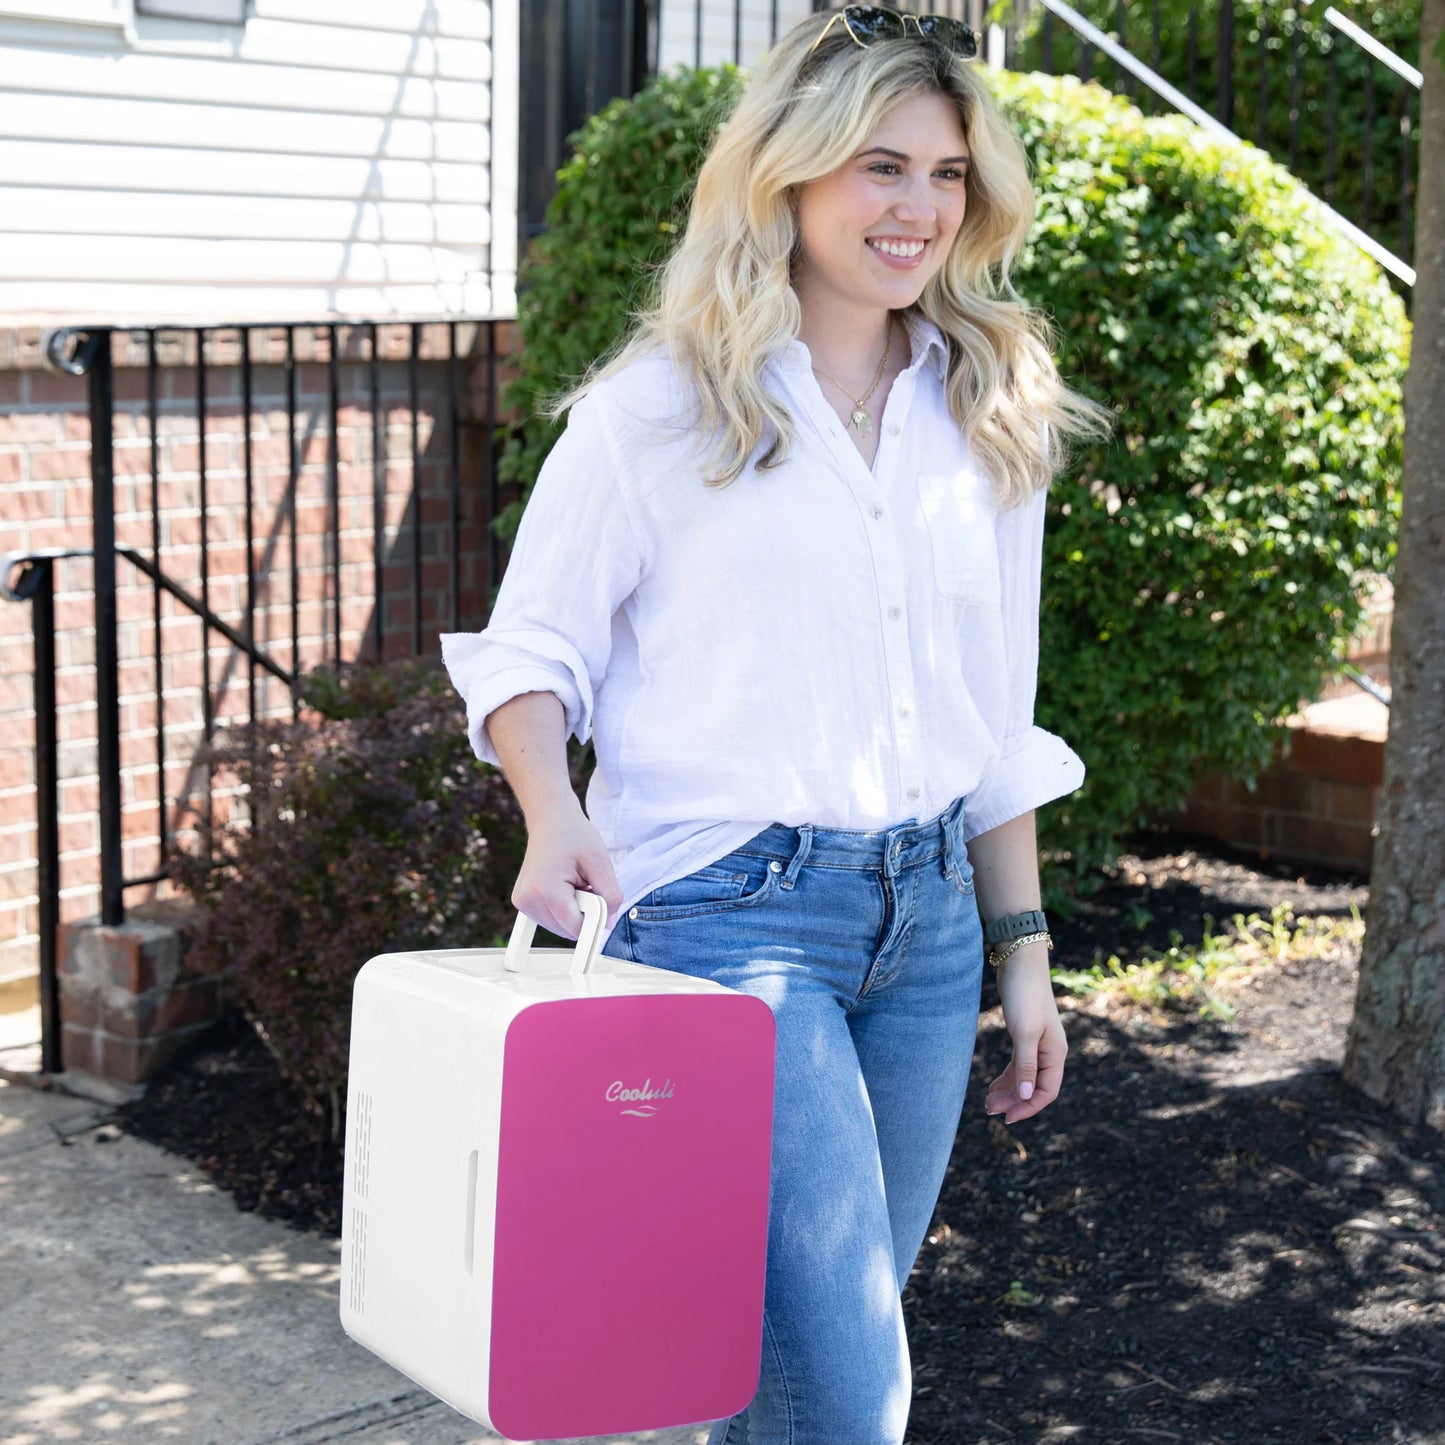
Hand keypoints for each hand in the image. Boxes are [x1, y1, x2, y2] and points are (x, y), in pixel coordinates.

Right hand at [511, 796, 624, 939]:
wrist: (550, 818)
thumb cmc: (574, 835)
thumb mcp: (601, 862)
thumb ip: (610, 896)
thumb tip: (608, 924)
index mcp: (545, 891)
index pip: (576, 928)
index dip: (595, 918)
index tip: (601, 901)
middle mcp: (528, 900)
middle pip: (567, 931)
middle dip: (583, 913)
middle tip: (585, 884)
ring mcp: (522, 903)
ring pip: (560, 928)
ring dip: (573, 911)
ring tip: (574, 882)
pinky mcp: (523, 902)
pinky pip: (552, 920)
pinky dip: (563, 909)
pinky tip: (564, 886)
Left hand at [983, 945, 1067, 1123]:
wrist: (1019, 963)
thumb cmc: (1024, 995)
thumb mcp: (1024, 1033)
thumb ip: (1026, 1066)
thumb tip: (1027, 1097)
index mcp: (1055, 1053)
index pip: (1047, 1092)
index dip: (1028, 1107)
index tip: (1007, 1118)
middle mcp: (1049, 1051)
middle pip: (1035, 1087)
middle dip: (1014, 1101)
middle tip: (989, 1111)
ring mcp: (1037, 1044)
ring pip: (1024, 1077)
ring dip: (1008, 1091)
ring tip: (987, 1103)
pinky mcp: (1024, 1035)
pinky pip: (1018, 1065)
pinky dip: (1007, 1077)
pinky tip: (993, 1086)